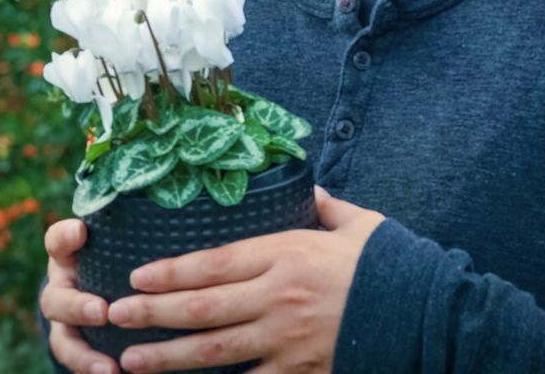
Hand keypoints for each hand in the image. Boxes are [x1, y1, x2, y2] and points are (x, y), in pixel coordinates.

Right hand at [42, 216, 122, 373]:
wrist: (105, 279)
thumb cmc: (119, 251)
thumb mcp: (120, 237)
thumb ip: (129, 230)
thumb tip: (170, 218)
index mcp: (69, 254)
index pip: (58, 240)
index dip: (65, 236)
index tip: (80, 232)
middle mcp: (62, 286)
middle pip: (55, 298)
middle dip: (76, 307)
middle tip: (101, 312)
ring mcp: (65, 320)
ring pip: (64, 339)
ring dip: (84, 355)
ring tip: (108, 368)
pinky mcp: (75, 344)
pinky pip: (78, 361)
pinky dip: (93, 369)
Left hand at [107, 184, 385, 372]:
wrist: (429, 317)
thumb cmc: (392, 264)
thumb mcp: (357, 223)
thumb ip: (323, 206)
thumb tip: (306, 188)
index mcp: (287, 254)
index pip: (215, 262)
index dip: (172, 270)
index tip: (137, 273)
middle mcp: (279, 299)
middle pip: (203, 309)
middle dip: (153, 313)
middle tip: (114, 314)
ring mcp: (287, 342)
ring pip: (216, 353)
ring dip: (168, 358)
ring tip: (130, 360)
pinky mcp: (301, 373)